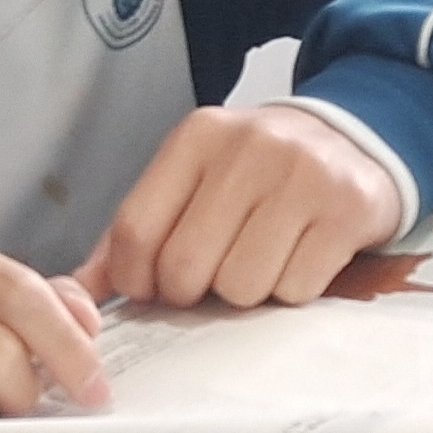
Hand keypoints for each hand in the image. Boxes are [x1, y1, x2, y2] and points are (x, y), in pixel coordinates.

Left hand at [76, 106, 399, 308]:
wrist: (355, 140)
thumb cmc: (258, 173)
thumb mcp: (194, 180)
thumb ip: (135, 231)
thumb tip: (76, 292)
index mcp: (197, 138)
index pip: (135, 229)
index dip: (134, 279)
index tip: (151, 289)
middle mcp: (247, 148)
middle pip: (185, 266)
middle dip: (190, 293)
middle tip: (210, 281)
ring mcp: (301, 176)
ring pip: (240, 286)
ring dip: (244, 295)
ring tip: (259, 263)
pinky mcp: (345, 210)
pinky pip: (294, 289)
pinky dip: (290, 291)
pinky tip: (298, 259)